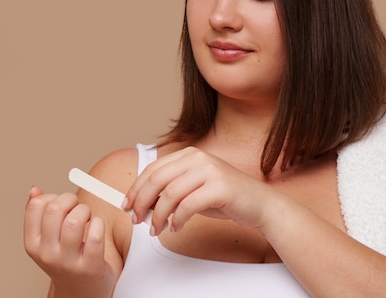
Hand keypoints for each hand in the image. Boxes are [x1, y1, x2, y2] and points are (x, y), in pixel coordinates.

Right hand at [24, 187, 115, 297]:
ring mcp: (68, 262)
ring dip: (85, 211)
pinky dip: (99, 224)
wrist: (80, 293)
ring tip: (87, 217)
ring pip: (74, 220)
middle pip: (55, 210)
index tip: (61, 203)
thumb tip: (34, 190)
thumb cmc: (65, 260)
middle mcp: (47, 254)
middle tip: (77, 206)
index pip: (35, 206)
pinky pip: (95, 234)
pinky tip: (97, 228)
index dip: (52, 196)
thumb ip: (39, 215)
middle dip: (70, 199)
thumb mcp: (46, 241)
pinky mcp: (90, 266)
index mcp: (33, 244)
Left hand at [122, 146, 270, 235]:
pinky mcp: (219, 187)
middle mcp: (198, 158)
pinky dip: (177, 219)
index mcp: (189, 154)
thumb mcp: (194, 189)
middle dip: (142, 202)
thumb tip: (142, 205)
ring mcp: (209, 171)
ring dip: (158, 216)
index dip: (136, 188)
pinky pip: (188, 205)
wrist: (259, 204)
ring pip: (170, 194)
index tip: (126, 205)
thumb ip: (171, 191)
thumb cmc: (224, 198)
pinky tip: (176, 228)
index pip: (153, 170)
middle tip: (136, 220)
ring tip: (156, 230)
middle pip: (157, 180)